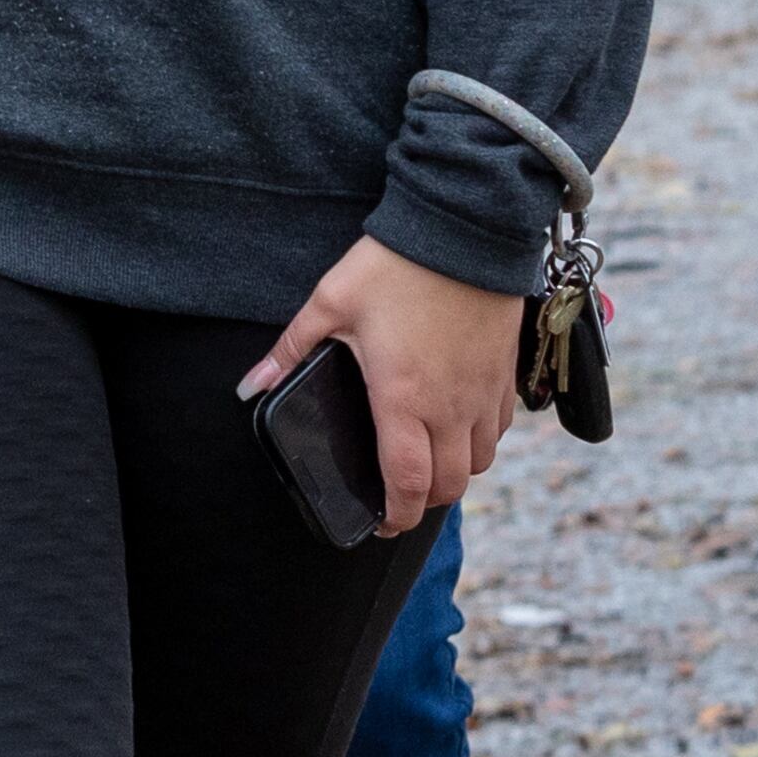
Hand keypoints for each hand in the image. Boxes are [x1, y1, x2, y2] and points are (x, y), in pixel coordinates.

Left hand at [241, 235, 523, 533]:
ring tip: (424, 461)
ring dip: (453, 473)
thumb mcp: (329, 304)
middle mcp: (450, 408)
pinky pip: (498, 430)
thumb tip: (252, 387)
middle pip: (449, 488)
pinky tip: (454, 423)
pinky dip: (478, 441)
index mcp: (403, 400)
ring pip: (479, 463)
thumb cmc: (394, 268)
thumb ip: (290, 350)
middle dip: (423, 504)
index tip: (378, 525)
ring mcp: (484, 395)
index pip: (407, 484)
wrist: (463, 230)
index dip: (394, 517)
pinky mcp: (505, 376)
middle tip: (397, 498)